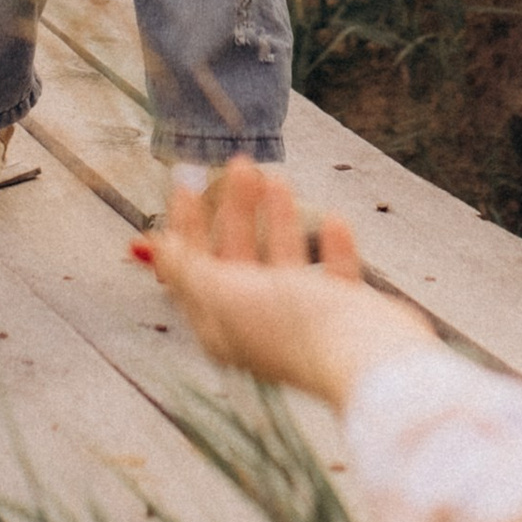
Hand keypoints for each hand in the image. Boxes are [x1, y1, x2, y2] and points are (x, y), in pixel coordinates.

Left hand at [143, 161, 435, 407]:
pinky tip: (333, 219)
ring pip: (285, 259)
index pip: (194, 269)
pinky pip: (335, 273)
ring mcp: (305, 319)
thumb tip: (154, 246)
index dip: (187, 224)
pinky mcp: (347, 315)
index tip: (186, 182)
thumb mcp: (223, 293)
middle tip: (240, 164)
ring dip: (278, 218)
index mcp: (222, 324)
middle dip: (235, 209)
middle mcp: (260, 323)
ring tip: (277, 177)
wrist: (368, 357)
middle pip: (239, 257)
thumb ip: (187, 268)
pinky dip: (332, 246)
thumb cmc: (291, 326)